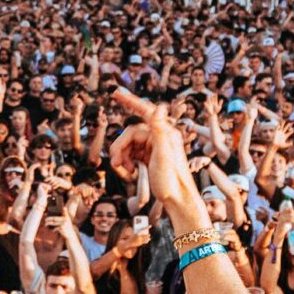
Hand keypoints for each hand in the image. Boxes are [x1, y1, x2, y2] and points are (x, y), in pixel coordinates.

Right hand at [109, 87, 200, 216]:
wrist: (178, 201)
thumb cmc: (172, 180)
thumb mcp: (163, 154)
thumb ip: (159, 129)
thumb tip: (160, 105)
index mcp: (165, 133)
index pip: (144, 111)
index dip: (129, 101)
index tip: (115, 93)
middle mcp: (160, 138)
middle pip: (131, 134)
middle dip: (120, 147)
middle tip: (115, 164)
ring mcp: (154, 148)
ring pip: (130, 145)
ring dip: (122, 156)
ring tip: (122, 170)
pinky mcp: (150, 159)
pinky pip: (132, 154)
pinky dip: (127, 162)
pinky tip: (131, 172)